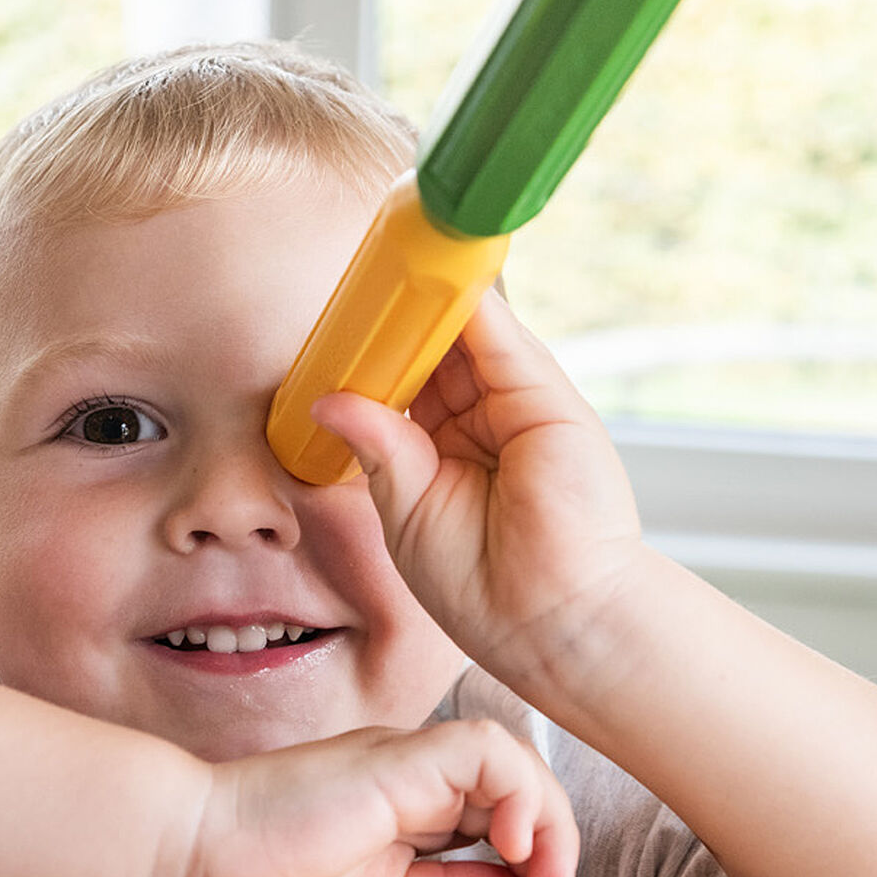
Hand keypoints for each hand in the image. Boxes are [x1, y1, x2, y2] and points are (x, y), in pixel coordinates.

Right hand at [143, 719, 577, 876]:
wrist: (189, 865)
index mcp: (405, 813)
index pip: (503, 820)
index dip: (541, 870)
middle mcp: (410, 777)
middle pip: (520, 787)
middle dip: (558, 853)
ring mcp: (403, 762)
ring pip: (514, 760)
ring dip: (549, 824)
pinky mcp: (394, 758)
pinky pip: (485, 750)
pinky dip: (518, 793)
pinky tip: (509, 845)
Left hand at [311, 290, 643, 698]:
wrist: (546, 621)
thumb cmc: (478, 586)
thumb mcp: (406, 507)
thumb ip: (378, 444)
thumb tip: (328, 399)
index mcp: (443, 450)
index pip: (405, 381)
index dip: (375, 349)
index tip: (338, 318)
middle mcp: (482, 421)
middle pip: (436, 349)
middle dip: (401, 315)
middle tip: (360, 275)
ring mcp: (517, 406)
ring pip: (468, 336)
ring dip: (432, 298)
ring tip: (392, 256)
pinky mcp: (548, 401)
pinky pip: (504, 340)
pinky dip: (474, 305)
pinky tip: (443, 271)